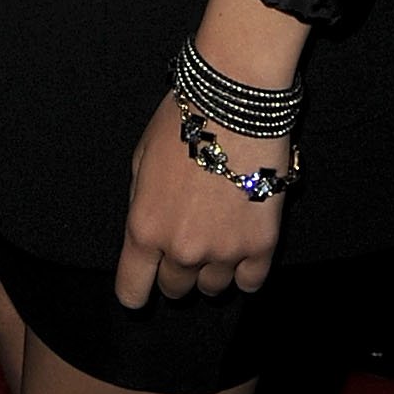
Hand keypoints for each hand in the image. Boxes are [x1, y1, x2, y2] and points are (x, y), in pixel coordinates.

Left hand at [114, 91, 289, 308]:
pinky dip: (245, 270)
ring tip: (217, 234)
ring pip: (212, 289)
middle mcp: (182, 249)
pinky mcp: (261, 246)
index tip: (143, 282)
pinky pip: (250, 283)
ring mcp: (224, 251)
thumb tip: (147, 233)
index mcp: (144, 228)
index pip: (132, 291)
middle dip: (176, 270)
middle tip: (186, 238)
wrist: (235, 102)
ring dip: (211, 270)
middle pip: (174, 289)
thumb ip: (141, 204)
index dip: (136, 290)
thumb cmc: (182, 122)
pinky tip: (242, 244)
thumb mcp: (141, 159)